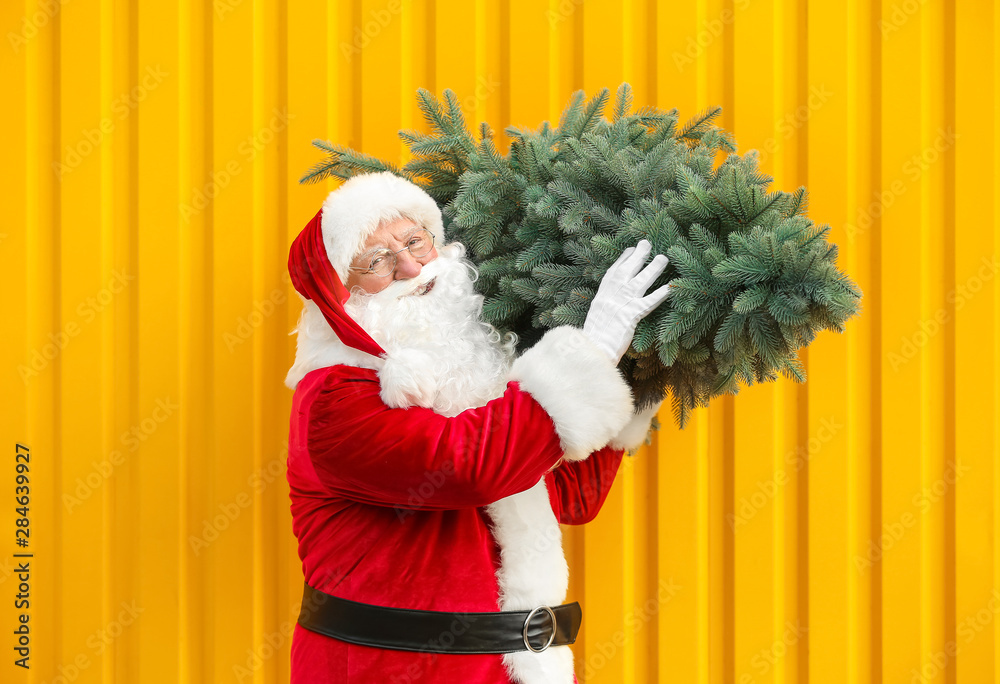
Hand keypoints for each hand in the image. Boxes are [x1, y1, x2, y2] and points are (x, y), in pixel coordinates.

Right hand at [583, 240, 673, 363]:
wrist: (591, 350)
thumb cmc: (593, 338)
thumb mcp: (596, 315)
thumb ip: (605, 304)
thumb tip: (612, 301)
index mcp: (602, 295)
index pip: (614, 272)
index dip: (623, 259)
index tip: (631, 249)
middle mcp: (611, 295)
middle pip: (627, 270)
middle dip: (638, 256)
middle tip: (647, 243)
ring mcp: (621, 304)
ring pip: (640, 281)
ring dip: (652, 269)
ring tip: (663, 258)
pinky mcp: (631, 316)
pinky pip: (648, 302)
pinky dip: (659, 294)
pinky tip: (669, 287)